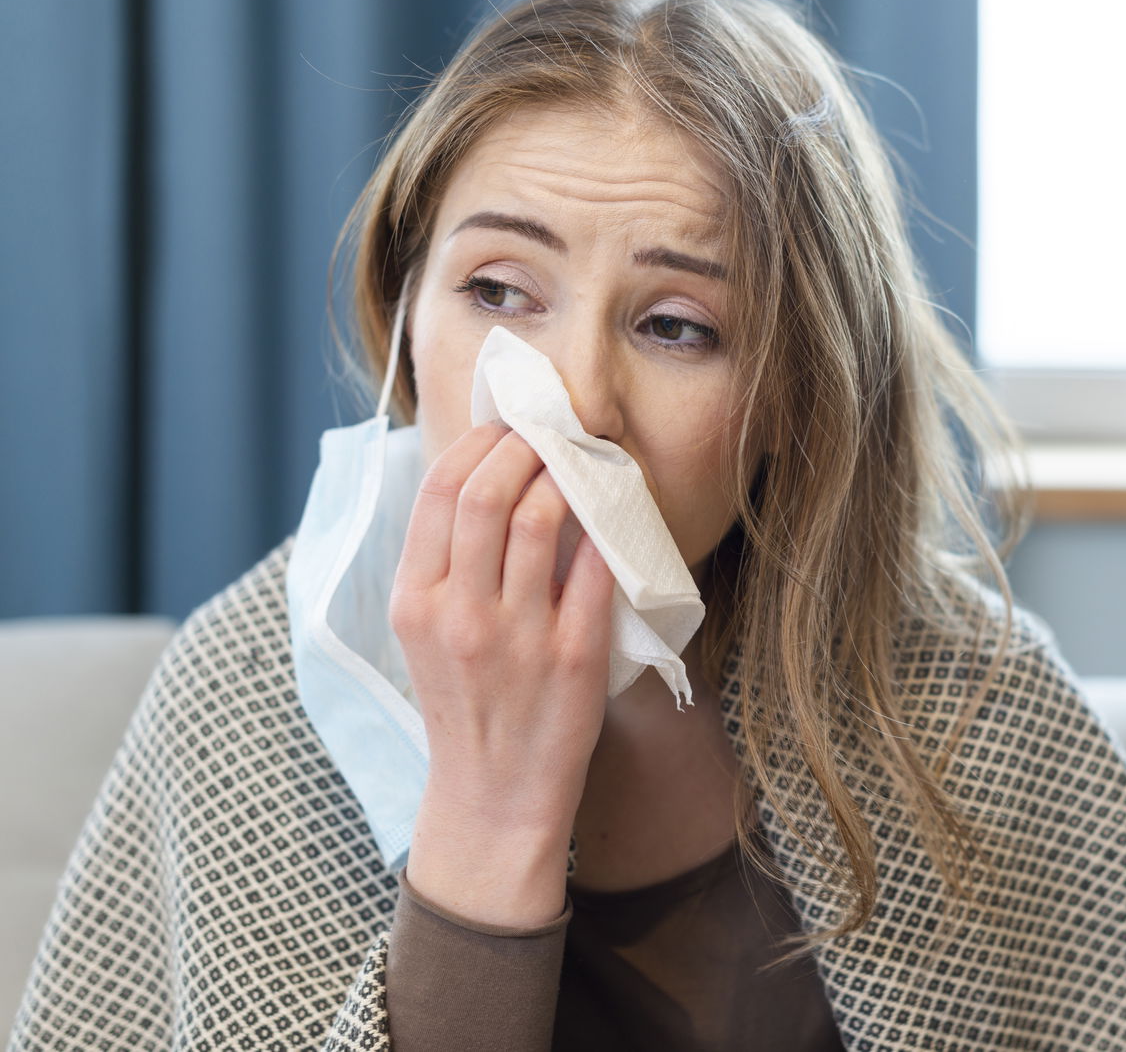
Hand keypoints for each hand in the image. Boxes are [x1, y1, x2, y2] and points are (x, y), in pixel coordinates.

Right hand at [391, 420, 614, 924]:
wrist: (492, 796)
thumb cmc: (465, 703)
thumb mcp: (426, 632)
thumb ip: (445, 562)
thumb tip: (488, 473)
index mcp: (414, 601)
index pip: (438, 491)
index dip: (478, 442)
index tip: (508, 424)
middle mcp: (459, 614)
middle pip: (489, 493)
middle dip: (527, 445)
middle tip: (554, 432)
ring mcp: (517, 637)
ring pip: (542, 520)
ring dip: (568, 478)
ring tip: (583, 466)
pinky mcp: (572, 658)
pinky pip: (594, 571)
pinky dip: (606, 531)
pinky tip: (615, 514)